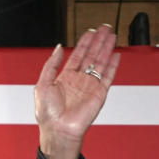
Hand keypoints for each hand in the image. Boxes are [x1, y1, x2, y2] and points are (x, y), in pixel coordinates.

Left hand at [34, 24, 120, 158]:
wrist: (59, 130)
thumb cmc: (48, 114)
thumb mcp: (42, 85)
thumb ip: (51, 65)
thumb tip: (58, 48)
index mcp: (64, 79)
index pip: (77, 56)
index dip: (84, 43)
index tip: (90, 32)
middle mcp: (78, 81)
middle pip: (91, 56)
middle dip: (98, 42)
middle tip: (105, 28)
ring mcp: (89, 87)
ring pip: (101, 63)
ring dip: (106, 49)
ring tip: (112, 36)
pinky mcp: (99, 94)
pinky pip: (108, 77)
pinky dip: (113, 66)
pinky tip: (116, 55)